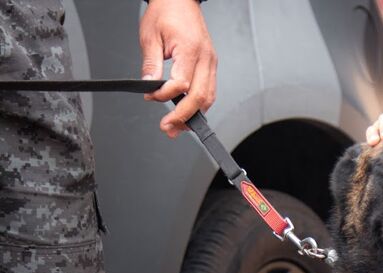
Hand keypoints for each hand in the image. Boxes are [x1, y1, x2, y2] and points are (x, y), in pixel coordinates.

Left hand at [140, 0, 217, 137]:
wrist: (180, 0)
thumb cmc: (166, 13)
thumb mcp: (150, 36)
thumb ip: (151, 64)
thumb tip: (149, 85)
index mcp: (190, 50)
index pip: (182, 83)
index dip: (166, 95)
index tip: (151, 97)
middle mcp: (206, 59)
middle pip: (200, 97)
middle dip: (184, 116)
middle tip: (168, 128)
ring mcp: (211, 63)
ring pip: (208, 98)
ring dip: (194, 115)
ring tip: (178, 126)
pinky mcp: (210, 66)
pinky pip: (209, 91)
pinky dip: (199, 104)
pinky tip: (187, 112)